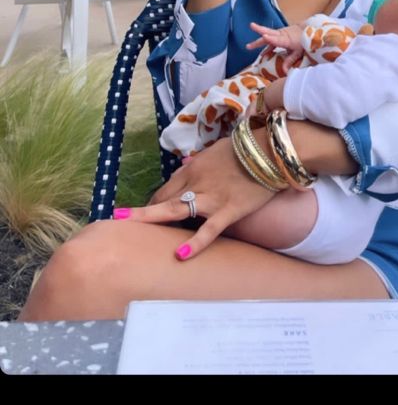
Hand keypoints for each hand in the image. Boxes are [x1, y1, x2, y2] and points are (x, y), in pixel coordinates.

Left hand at [114, 136, 274, 260]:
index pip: (167, 188)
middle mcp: (196, 183)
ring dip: (151, 217)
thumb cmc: (244, 149)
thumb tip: (185, 169)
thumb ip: (198, 164)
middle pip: (164, 199)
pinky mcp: (228, 210)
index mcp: (193, 169)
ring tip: (128, 226)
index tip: (147, 213)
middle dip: (143, 211)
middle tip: (121, 219)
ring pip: (176, 210)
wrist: (270, 150)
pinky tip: (180, 254)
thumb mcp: (215, 151)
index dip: (154, 202)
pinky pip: (209, 229)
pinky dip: (196, 242)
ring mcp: (211, 198)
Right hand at [247, 21, 304, 70]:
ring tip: (248, 46)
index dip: (271, 39)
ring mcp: (280, 33)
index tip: (265, 37)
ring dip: (258, 40)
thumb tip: (284, 72)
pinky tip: (263, 54)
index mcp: (287, 39)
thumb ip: (290, 61)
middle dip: (259, 30)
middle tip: (251, 26)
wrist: (307, 30)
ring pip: (267, 34)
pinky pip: (271, 39)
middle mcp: (282, 35)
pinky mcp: (279, 34)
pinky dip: (266, 45)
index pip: (278, 39)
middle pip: (269, 32)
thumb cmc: (304, 41)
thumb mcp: (298, 53)